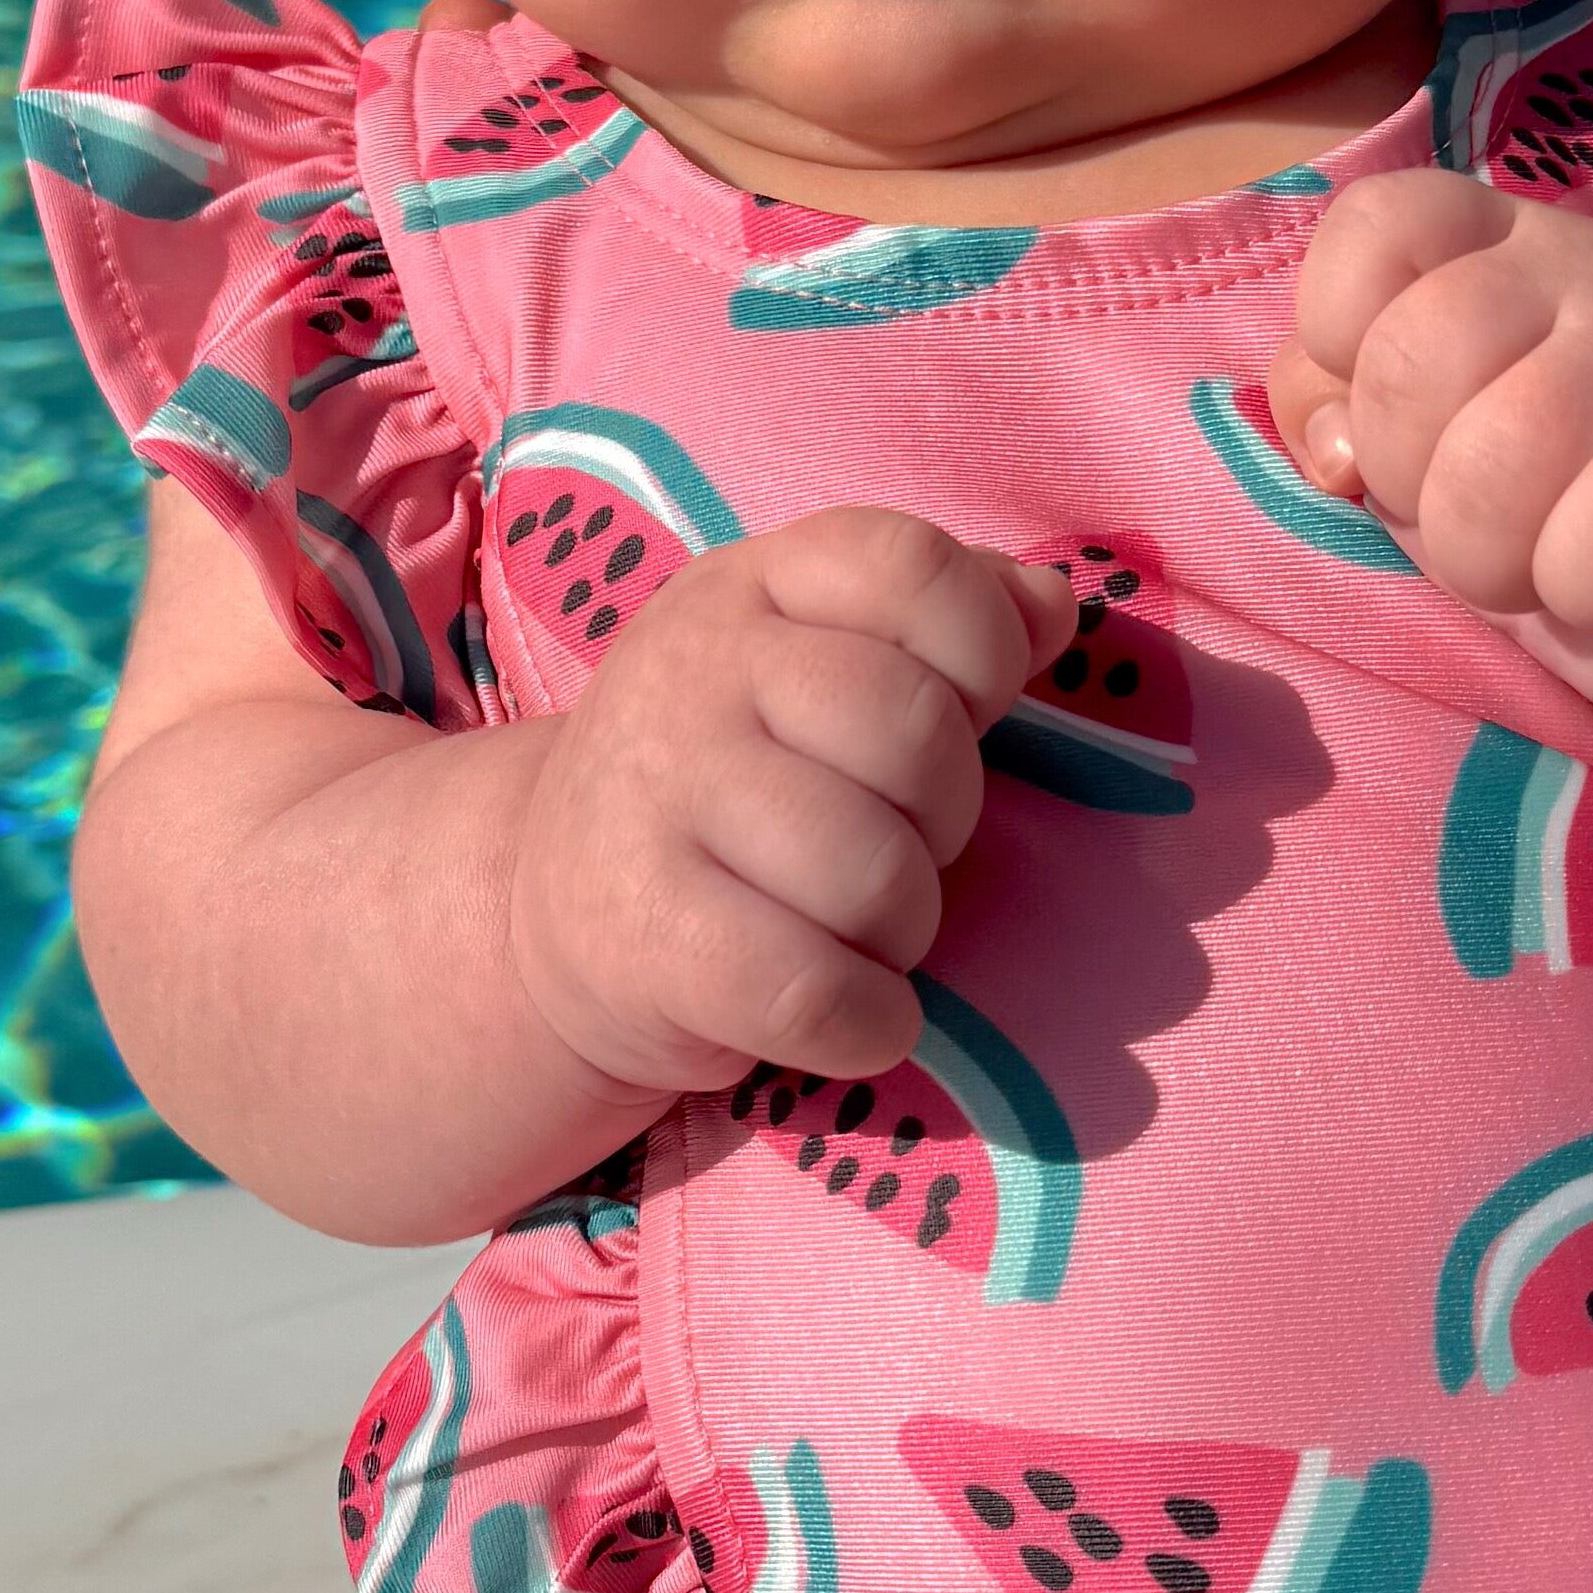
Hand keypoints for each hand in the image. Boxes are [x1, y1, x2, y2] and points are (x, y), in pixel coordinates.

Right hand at [506, 511, 1077, 1100]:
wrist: (539, 904)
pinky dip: (869, 1025)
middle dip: (946, 819)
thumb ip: (944, 623)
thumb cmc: (728, 780)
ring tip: (851, 933)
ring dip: (904, 934)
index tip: (961, 715)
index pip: (912, 567)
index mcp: (754, 585)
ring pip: (878, 876)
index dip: (983, 651)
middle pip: (917, 733)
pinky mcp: (645, 933)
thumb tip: (1053, 609)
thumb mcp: (815, 663)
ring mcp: (656, 796)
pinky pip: (822, 992)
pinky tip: (847, 1014)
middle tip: (893, 848)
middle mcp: (692, 669)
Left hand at [1269, 170, 1592, 739]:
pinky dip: (1587, 589)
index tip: (1377, 429)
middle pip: (1414, 360)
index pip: (1376, 222)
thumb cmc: (1543, 503)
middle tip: (1470, 522)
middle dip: (1410, 487)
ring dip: (1490, 560)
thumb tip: (1340, 448)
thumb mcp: (1410, 452)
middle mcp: (1583, 262)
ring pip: (1502, 454)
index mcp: (1489, 242)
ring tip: (1536, 566)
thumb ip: (1332, 408)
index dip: (1338, 337)